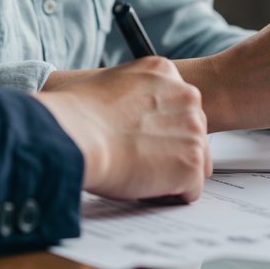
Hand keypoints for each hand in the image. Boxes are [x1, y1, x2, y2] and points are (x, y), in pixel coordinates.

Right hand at [34, 56, 211, 202]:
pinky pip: (191, 189)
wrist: (73, 136)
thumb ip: (133, 94)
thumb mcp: (108, 82)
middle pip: (193, 133)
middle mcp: (186, 96)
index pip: (178, 106)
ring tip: (138, 173)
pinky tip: (143, 187)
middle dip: (171, 150)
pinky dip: (170, 195)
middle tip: (137, 159)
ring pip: (196, 162)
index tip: (139, 138)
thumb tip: (130, 112)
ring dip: (172, 172)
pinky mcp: (192, 162)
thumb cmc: (73, 115)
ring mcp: (193, 129)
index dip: (159, 129)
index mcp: (165, 73)